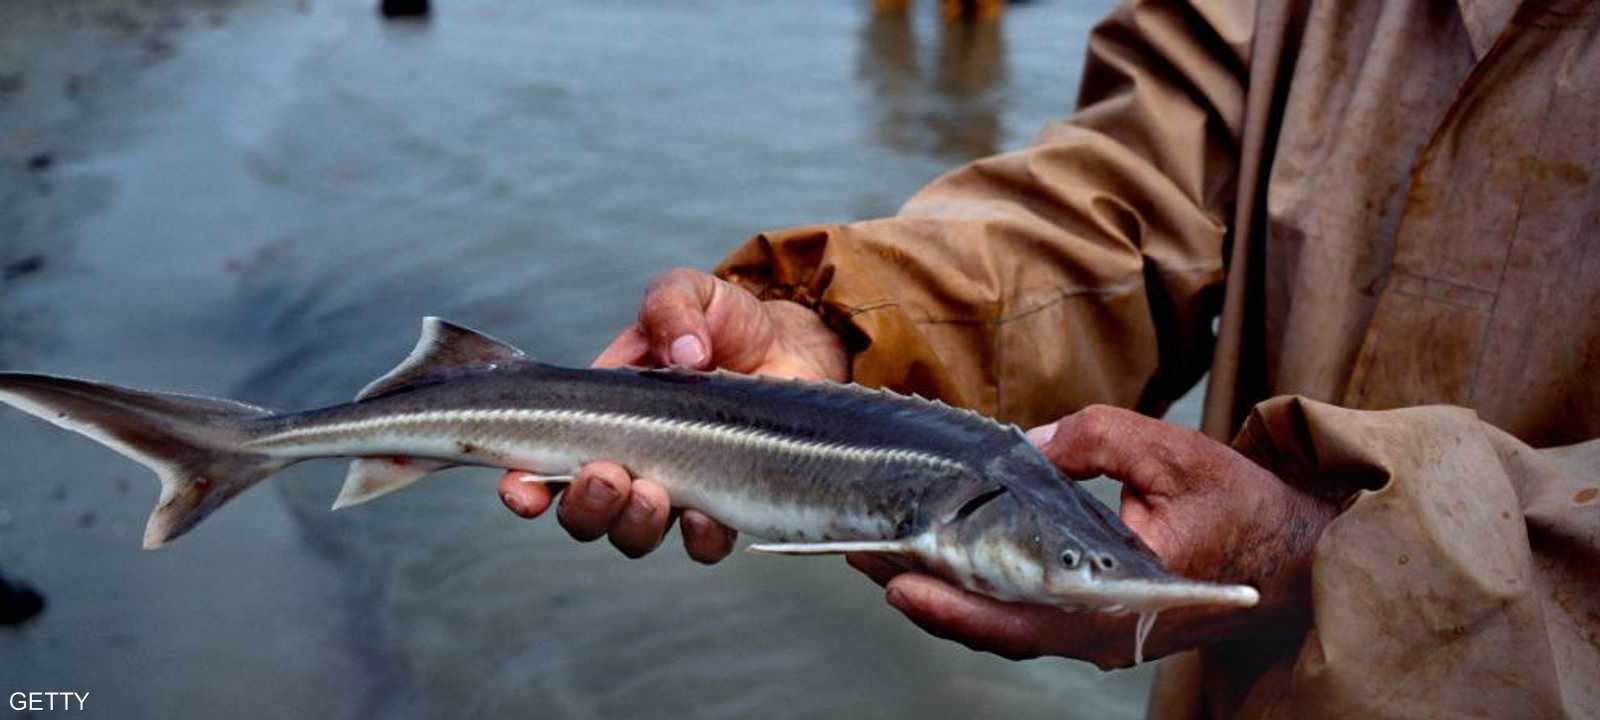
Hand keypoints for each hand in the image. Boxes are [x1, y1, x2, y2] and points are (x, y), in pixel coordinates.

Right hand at [497, 268, 848, 561]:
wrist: (790, 343)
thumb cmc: (724, 320)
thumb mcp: (687, 294)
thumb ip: (671, 307)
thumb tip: (684, 353)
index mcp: (599, 417)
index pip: (540, 465)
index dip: (522, 486)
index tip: (519, 488)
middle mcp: (628, 463)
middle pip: (582, 515)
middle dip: (584, 505)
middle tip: (607, 475)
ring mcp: (675, 490)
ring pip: (632, 537)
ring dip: (632, 524)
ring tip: (651, 493)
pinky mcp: (726, 505)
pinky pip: (703, 546)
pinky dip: (698, 539)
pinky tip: (703, 514)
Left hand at [849, 405, 1337, 667]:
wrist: (1298, 558)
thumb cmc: (1241, 505)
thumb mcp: (1168, 450)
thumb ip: (1091, 440)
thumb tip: (1024, 447)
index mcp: (1117, 601)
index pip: (1016, 615)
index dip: (950, 601)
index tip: (894, 576)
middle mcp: (1098, 632)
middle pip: (990, 627)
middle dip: (920, 591)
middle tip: (857, 552)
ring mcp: (1095, 634)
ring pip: (1001, 626)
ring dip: (940, 593)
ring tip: (881, 552)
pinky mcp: (1095, 623)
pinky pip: (1022, 617)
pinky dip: (975, 593)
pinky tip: (940, 560)